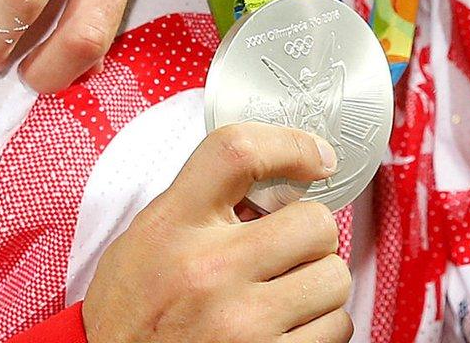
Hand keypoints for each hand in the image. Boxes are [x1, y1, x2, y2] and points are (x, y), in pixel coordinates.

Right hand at [83, 123, 351, 342]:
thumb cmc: (133, 310)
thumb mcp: (148, 236)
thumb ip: (203, 198)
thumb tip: (283, 175)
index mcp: (174, 227)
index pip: (239, 152)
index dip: (291, 145)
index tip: (317, 159)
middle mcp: (209, 271)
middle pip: (315, 222)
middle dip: (309, 237)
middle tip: (285, 252)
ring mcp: (242, 324)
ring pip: (334, 279)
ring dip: (317, 285)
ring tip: (280, 295)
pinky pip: (336, 328)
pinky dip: (320, 327)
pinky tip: (284, 327)